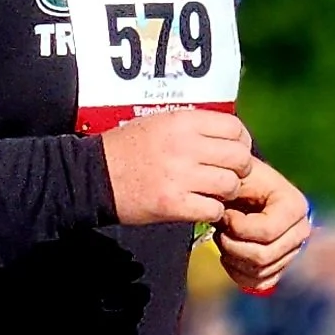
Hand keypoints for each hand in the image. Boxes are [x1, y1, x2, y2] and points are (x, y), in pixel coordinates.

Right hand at [101, 107, 254, 227]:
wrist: (94, 176)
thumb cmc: (126, 149)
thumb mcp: (159, 122)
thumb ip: (192, 126)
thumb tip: (227, 135)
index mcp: (183, 122)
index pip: (235, 128)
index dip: (241, 142)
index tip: (233, 153)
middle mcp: (185, 146)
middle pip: (240, 157)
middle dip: (240, 170)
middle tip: (227, 177)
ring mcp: (180, 176)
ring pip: (230, 185)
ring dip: (226, 193)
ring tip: (212, 194)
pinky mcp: (173, 204)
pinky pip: (213, 210)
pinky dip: (211, 212)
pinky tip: (199, 208)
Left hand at [216, 158, 312, 295]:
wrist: (242, 188)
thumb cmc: (238, 180)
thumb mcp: (237, 176)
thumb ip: (233, 190)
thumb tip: (224, 213)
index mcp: (296, 206)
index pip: (266, 232)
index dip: (237, 227)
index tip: (225, 213)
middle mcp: (301, 232)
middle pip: (263, 256)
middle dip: (232, 245)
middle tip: (221, 229)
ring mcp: (292, 253)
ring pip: (259, 272)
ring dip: (232, 257)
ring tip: (224, 237)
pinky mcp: (280, 268)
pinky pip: (258, 284)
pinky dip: (237, 273)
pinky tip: (228, 255)